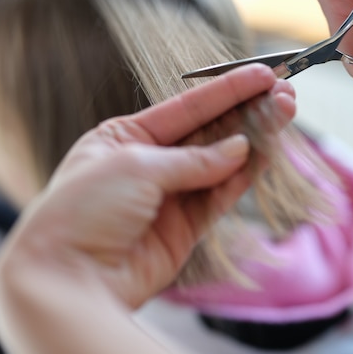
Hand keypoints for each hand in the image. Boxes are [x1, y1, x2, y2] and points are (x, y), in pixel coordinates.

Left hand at [0, 65, 295, 353]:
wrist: (68, 278)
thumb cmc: (83, 210)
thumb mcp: (134, 167)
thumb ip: (191, 159)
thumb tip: (238, 149)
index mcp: (122, 138)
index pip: (183, 108)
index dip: (224, 91)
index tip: (262, 75)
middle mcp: (145, 166)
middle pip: (205, 134)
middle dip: (244, 113)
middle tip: (284, 95)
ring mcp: (165, 199)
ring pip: (218, 164)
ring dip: (251, 142)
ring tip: (283, 116)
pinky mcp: (182, 231)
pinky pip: (218, 197)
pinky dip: (241, 178)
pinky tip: (263, 154)